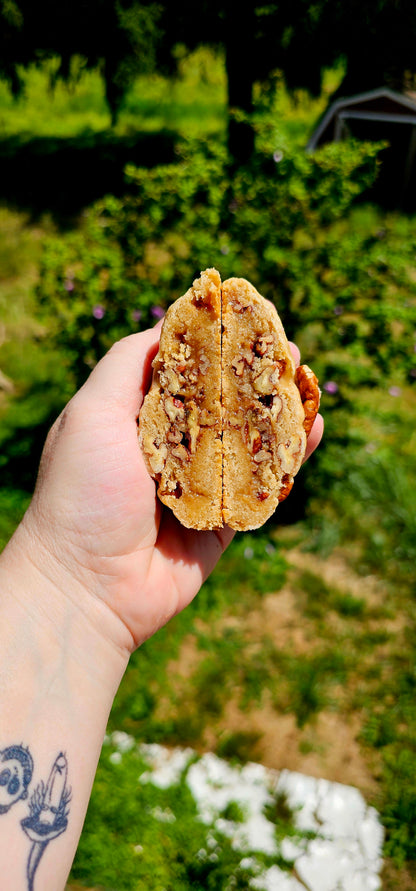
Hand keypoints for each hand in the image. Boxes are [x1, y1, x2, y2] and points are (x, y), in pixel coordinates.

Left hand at [8, 325, 322, 657]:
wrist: (90, 585)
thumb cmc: (83, 492)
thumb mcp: (92, 412)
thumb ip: (130, 365)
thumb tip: (172, 321)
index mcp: (136, 418)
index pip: (184, 370)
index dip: (216, 344)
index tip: (247, 319)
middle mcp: (171, 447)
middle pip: (224, 402)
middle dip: (256, 375)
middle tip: (288, 351)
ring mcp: (201, 484)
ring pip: (250, 441)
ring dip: (281, 411)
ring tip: (308, 382)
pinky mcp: (225, 520)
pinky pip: (264, 486)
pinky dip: (291, 458)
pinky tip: (312, 429)